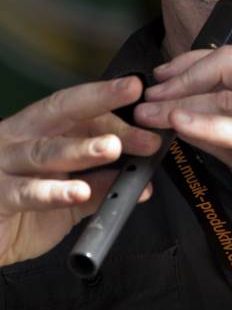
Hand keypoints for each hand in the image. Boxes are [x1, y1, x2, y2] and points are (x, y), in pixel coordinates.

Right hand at [0, 77, 160, 265]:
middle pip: (61, 112)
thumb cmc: (19, 213)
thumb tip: (141, 180)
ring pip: (46, 151)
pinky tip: (79, 191)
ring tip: (113, 147)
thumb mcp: (67, 195)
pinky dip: (55, 192)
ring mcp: (4, 165)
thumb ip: (100, 186)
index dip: (109, 103)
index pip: (76, 110)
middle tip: (133, 96)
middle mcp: (18, 140)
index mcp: (37, 132)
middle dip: (100, 101)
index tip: (139, 95)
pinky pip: (27, 192)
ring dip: (83, 149)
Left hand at [135, 46, 231, 239]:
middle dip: (179, 79)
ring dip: (179, 104)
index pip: (228, 58)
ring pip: (225, 94)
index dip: (188, 64)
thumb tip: (181, 121)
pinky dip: (204, 123)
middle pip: (224, 65)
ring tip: (149, 115)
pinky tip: (178, 125)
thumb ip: (221, 133)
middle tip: (147, 98)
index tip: (160, 78)